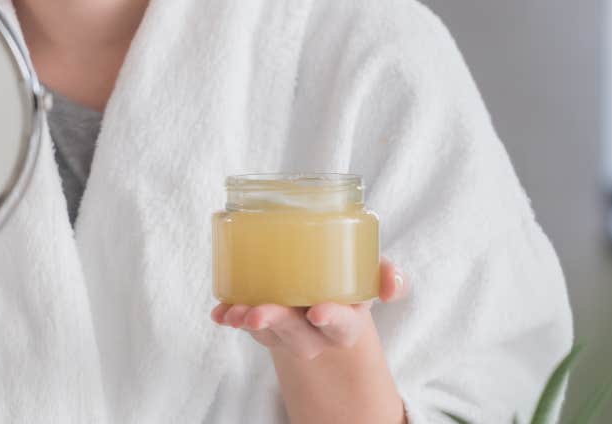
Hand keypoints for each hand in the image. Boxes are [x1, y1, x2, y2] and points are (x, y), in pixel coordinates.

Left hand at [210, 258, 407, 360]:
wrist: (324, 307)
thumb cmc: (347, 286)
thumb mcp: (371, 279)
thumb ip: (388, 277)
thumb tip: (392, 284)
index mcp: (345, 321)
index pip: (341, 324)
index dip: (331, 318)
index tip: (318, 312)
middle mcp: (314, 332)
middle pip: (296, 334)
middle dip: (277, 322)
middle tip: (258, 313)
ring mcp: (285, 330)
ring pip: (267, 331)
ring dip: (247, 320)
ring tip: (233, 313)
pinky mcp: (263, 324)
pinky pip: (244, 323)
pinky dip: (230, 316)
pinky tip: (219, 312)